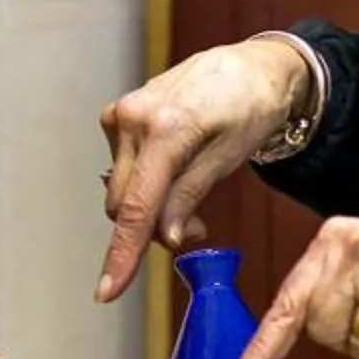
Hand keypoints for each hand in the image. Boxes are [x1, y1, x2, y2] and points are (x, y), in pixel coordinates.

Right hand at [95, 40, 314, 302]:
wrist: (252, 67)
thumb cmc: (252, 109)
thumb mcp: (230, 157)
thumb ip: (190, 196)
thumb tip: (164, 238)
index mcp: (166, 128)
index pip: (135, 206)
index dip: (122, 253)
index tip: (107, 291)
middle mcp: (133, 118)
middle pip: (123, 204)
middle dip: (153, 229)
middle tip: (197, 229)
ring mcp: (121, 114)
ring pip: (121, 189)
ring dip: (149, 208)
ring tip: (191, 197)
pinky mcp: (117, 115)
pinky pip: (123, 168)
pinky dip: (144, 184)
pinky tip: (174, 173)